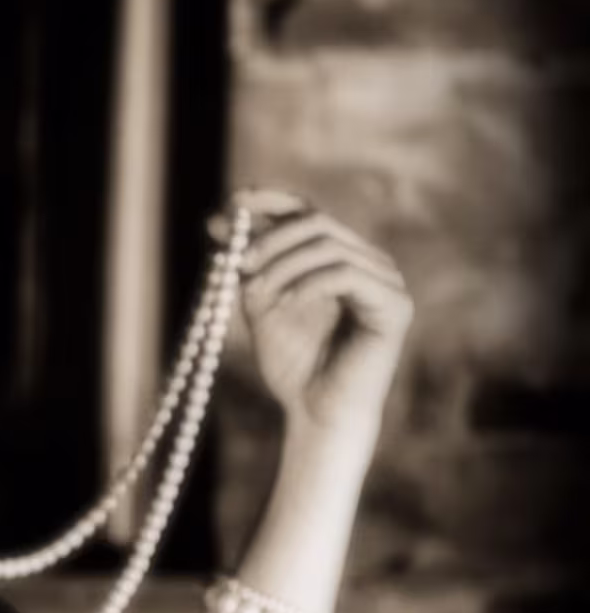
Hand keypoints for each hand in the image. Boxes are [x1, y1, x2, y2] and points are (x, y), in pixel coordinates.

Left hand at [209, 189, 414, 434]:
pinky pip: (346, 274)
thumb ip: (247, 264)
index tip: (234, 201)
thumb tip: (217, 220)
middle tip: (238, 262)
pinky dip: (308, 283)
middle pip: (316, 221)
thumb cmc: (291, 363)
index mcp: (337, 258)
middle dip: (270, 238)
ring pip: (328, 245)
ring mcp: (385, 281)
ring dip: (283, 265)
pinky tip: (285, 303)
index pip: (308, 211)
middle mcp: (366, 261)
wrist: (315, 412)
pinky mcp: (395, 305)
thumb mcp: (260, 302)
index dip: (272, 200)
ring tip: (256, 293)